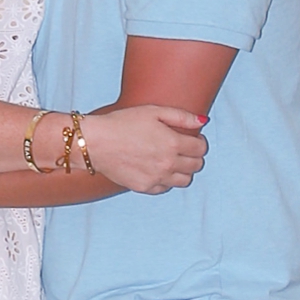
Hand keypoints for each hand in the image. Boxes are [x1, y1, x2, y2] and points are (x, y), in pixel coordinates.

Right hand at [79, 102, 207, 191]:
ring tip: (172, 160)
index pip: (200, 149)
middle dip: (194, 156)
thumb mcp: (153, 111)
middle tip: (184, 148)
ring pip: (184, 181)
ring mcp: (157, 178)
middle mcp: (168, 164)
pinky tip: (158, 169)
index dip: (200, 142)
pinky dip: (166, 180)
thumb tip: (202, 121)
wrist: (97, 143)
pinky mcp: (145, 188)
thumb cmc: (123, 122)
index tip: (193, 138)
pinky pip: (166, 188)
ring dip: (183, 170)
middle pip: (196, 166)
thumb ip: (181, 116)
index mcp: (173, 143)